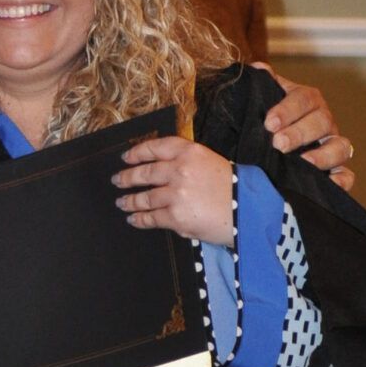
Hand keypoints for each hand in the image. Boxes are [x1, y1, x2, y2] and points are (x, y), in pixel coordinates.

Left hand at [113, 137, 234, 244]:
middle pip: (145, 172)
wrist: (248, 211)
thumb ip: (186, 162)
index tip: (125, 157)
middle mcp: (180, 170)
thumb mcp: (211, 162)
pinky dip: (139, 219)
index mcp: (190, 152)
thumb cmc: (234, 188)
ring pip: (145, 197)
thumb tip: (162, 170)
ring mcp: (176, 193)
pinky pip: (151, 217)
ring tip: (121, 202)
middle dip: (127, 177)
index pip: (156, 147)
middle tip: (117, 180)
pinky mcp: (175, 216)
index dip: (137, 152)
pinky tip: (133, 219)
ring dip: (130, 201)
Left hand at [256, 69, 354, 189]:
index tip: (269, 123)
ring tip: (302, 162)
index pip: (304, 99)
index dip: (288, 110)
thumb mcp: (261, 101)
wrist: (266, 144)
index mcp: (307, 101)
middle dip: (300, 133)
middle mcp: (324, 122)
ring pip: (340, 147)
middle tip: (278, 144)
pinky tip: (329, 184)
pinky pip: (347, 176)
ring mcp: (332, 147)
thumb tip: (259, 70)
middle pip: (322, 122)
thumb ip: (260, 86)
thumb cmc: (264, 121)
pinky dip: (342, 181)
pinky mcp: (336, 171)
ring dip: (322, 155)